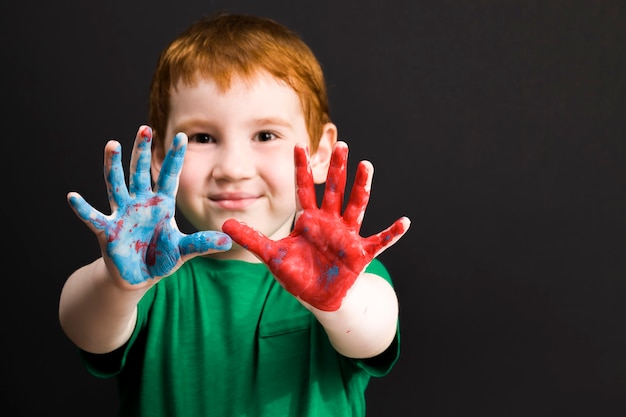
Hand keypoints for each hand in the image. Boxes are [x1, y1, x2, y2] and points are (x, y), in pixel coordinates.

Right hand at [67, 126, 231, 286]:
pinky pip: (93, 217)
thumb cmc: (160, 258)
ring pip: (116, 185)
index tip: (183, 136)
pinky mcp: (108, 231)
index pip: (169, 177)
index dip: (176, 158)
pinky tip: (73, 197)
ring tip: (112, 145)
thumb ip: (202, 243)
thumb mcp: (183, 250)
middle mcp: (140, 204)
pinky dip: (83, 208)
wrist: (138, 277)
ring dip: (113, 166)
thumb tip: (229, 241)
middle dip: (142, 152)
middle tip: (144, 129)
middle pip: (140, 173)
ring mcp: (123, 214)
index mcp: (161, 205)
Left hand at [223, 141, 409, 310]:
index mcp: (309, 220)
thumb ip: (251, 239)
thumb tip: (223, 223)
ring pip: (356, 207)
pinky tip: (404, 222)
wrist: (319, 297)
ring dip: (362, 188)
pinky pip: (379, 242)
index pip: (304, 189)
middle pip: (334, 191)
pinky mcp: (360, 254)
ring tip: (367, 166)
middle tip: (341, 144)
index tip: (298, 145)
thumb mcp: (271, 256)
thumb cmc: (298, 275)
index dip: (301, 169)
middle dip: (337, 169)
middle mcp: (330, 223)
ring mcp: (347, 236)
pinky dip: (392, 233)